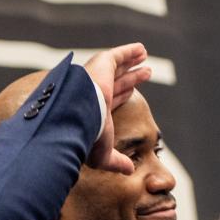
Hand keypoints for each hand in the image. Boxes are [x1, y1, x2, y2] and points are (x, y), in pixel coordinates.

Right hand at [83, 43, 151, 173]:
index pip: (111, 100)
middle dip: (130, 77)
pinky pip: (117, 56)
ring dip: (131, 62)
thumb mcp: (102, 154)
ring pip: (117, 68)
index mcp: (94, 110)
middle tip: (145, 72)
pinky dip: (129, 52)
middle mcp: (94, 92)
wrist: (75, 116)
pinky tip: (141, 49)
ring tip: (144, 57)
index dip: (123, 94)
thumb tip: (129, 171)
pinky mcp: (101, 65)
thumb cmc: (84, 137)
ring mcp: (96, 77)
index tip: (131, 90)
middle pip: (117, 82)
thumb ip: (116, 161)